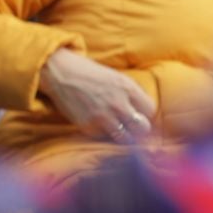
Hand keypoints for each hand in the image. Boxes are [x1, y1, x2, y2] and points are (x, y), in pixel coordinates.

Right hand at [39, 48, 157, 142]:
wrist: (62, 73)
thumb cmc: (91, 74)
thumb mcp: (118, 78)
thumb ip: (132, 93)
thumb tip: (144, 110)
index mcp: (128, 88)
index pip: (150, 110)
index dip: (146, 114)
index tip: (140, 115)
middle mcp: (118, 104)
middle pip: (143, 127)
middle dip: (140, 128)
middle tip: (133, 127)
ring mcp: (103, 117)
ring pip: (125, 138)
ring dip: (125, 136)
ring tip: (120, 130)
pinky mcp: (88, 126)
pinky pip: (104, 137)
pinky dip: (104, 134)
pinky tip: (100, 126)